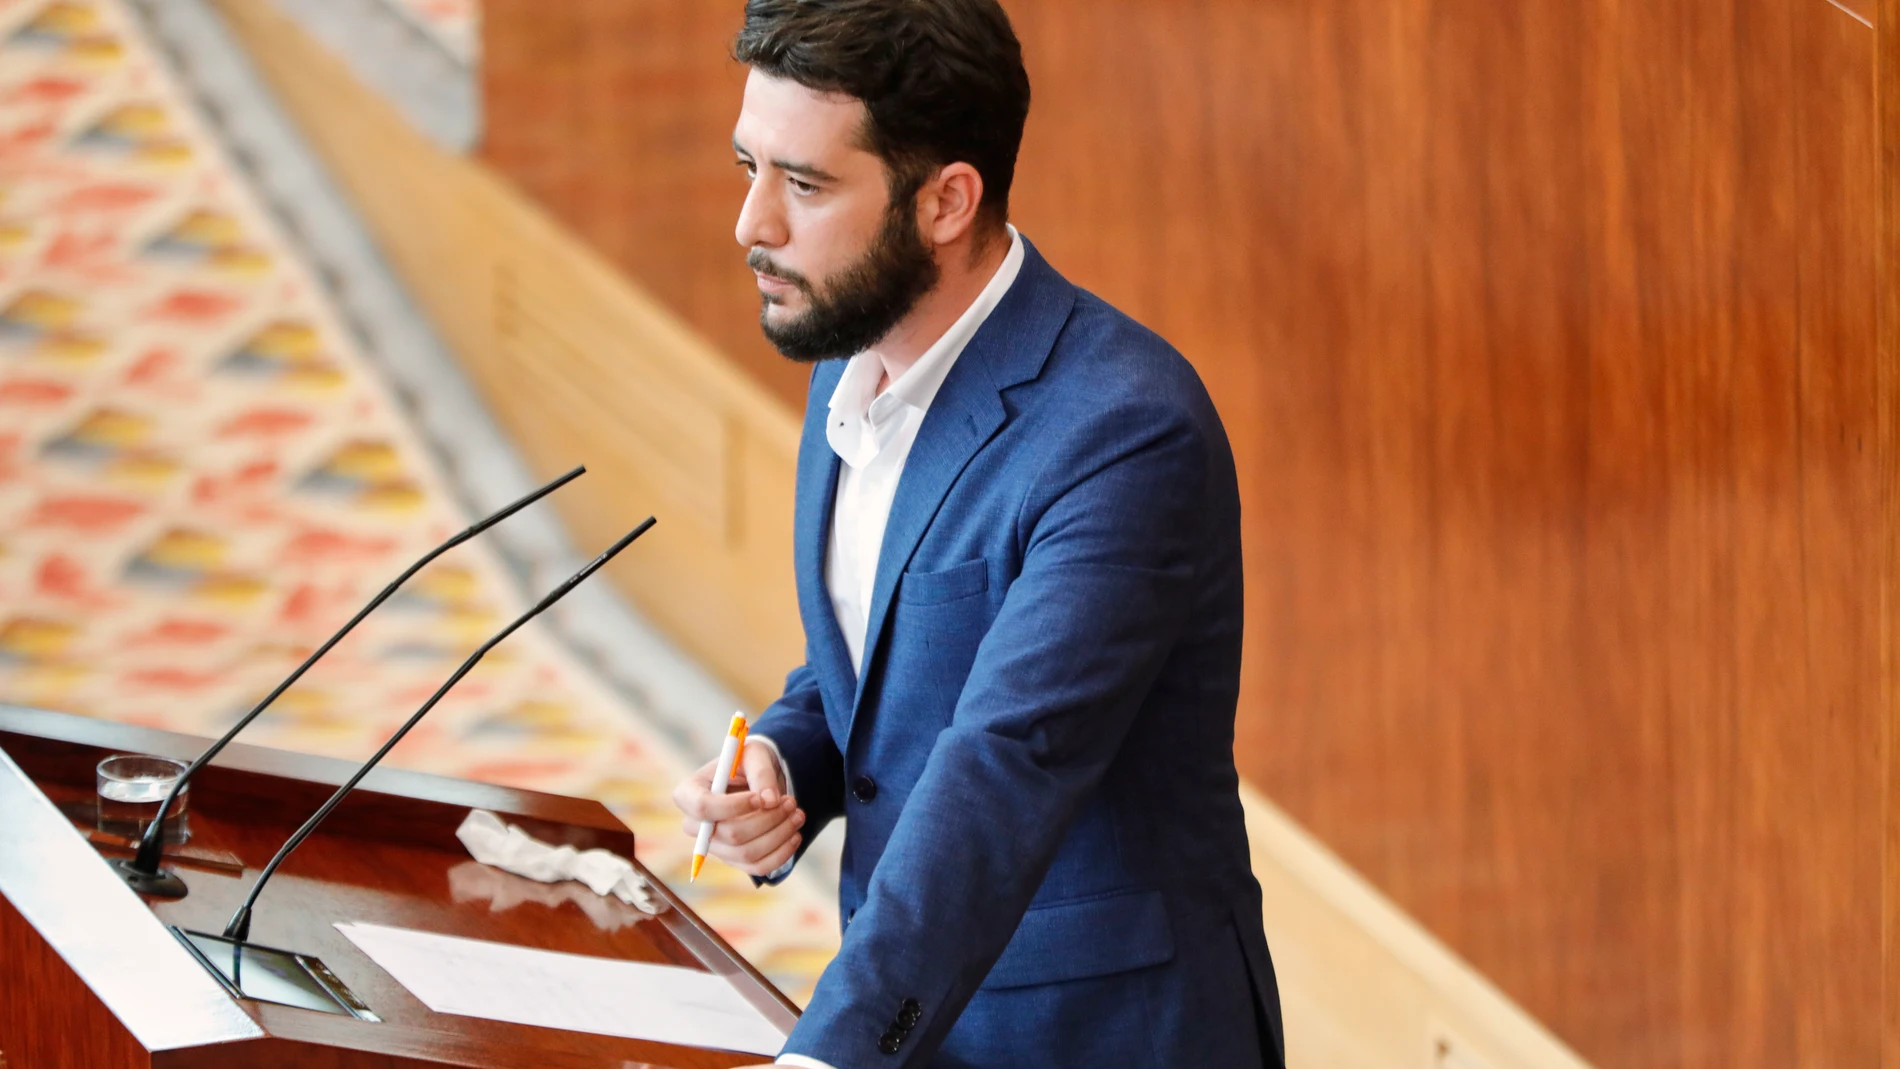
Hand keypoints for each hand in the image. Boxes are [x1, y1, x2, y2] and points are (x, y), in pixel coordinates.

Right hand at [672, 741, 804, 876]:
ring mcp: (715, 847)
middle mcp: (696, 826)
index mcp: (689, 794)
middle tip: (791, 802)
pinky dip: (781, 853)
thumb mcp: (754, 755)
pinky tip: (794, 835)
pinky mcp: (735, 859)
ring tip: (797, 813)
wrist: (755, 780)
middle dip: (767, 819)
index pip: (703, 808)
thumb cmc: (747, 763)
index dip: (733, 806)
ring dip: (779, 835)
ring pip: (747, 853)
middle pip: (730, 834)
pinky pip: (758, 867)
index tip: (760, 798)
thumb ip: (761, 773)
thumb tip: (770, 801)